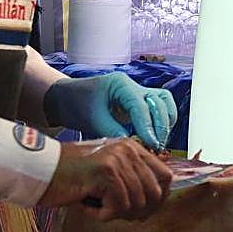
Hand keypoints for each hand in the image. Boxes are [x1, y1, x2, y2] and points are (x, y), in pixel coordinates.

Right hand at [38, 138, 172, 214]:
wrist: (40, 170)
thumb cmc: (70, 176)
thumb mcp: (106, 172)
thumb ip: (130, 179)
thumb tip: (155, 200)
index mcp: (132, 147)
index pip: (166, 176)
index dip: (158, 200)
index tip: (143, 212)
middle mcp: (128, 150)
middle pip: (155, 193)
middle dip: (137, 211)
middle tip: (114, 213)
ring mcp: (118, 159)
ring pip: (137, 203)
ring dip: (116, 213)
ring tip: (95, 206)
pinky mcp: (106, 172)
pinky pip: (118, 207)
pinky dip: (103, 214)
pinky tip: (87, 205)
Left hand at [44, 74, 177, 148]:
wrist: (67, 99)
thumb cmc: (76, 104)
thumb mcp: (92, 119)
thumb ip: (113, 131)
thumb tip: (133, 146)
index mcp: (121, 84)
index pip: (141, 105)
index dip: (148, 126)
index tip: (151, 144)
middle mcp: (134, 86)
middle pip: (159, 102)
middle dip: (160, 126)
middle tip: (156, 147)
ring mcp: (139, 93)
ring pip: (165, 103)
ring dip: (165, 123)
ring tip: (158, 143)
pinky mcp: (140, 103)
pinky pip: (160, 109)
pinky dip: (162, 122)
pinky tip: (155, 138)